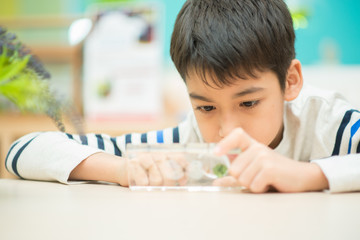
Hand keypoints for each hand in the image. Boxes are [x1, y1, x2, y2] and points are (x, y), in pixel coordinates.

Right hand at [128, 153, 187, 186]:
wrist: (122, 168)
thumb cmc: (144, 171)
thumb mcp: (159, 168)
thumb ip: (172, 172)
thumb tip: (185, 180)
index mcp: (164, 154)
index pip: (180, 159)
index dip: (184, 170)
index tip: (184, 180)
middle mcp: (156, 154)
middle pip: (170, 174)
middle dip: (169, 185)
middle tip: (164, 187)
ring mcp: (144, 158)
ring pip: (157, 180)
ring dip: (154, 187)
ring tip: (150, 185)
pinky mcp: (133, 165)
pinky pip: (144, 182)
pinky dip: (143, 186)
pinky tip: (141, 183)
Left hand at [214, 128, 328, 192]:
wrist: (303, 177)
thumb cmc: (276, 174)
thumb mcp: (255, 171)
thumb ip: (236, 176)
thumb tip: (216, 182)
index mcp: (253, 145)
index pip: (237, 134)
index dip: (225, 143)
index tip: (216, 153)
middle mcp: (258, 148)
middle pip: (234, 169)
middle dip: (243, 180)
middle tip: (258, 177)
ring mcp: (263, 157)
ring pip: (242, 179)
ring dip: (253, 185)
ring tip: (265, 180)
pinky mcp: (269, 169)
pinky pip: (253, 185)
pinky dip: (261, 189)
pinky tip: (270, 183)